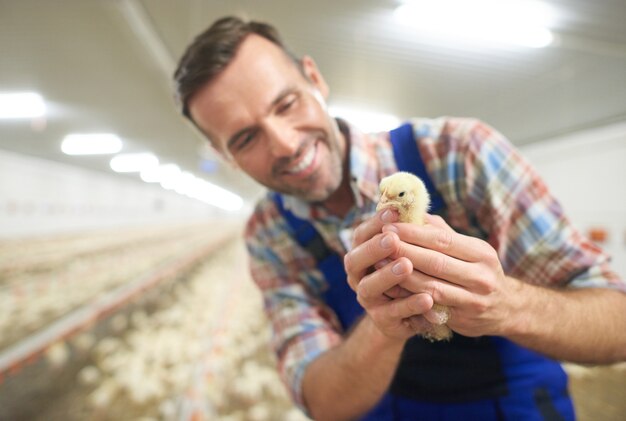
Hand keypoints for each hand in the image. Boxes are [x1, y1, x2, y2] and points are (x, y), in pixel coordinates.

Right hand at [344, 210, 434, 338]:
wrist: (408, 316)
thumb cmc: (409, 273)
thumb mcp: (409, 250)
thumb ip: (410, 232)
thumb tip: (418, 207)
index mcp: (362, 254)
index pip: (361, 235)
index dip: (374, 223)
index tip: (393, 212)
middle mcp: (359, 276)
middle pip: (355, 260)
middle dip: (373, 249)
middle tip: (392, 239)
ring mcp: (368, 300)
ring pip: (369, 287)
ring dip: (387, 276)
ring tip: (406, 265)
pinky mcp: (383, 322)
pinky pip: (394, 313)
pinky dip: (410, 305)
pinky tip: (427, 298)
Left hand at [382, 214, 523, 336]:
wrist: (506, 309)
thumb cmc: (479, 270)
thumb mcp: (471, 249)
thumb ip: (442, 232)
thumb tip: (413, 211)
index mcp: (481, 253)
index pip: (442, 240)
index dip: (413, 233)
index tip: (390, 226)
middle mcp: (480, 276)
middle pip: (435, 262)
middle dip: (403, 251)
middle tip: (379, 242)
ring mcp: (473, 300)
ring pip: (430, 286)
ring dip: (401, 275)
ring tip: (378, 264)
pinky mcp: (462, 319)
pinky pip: (430, 307)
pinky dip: (408, 297)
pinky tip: (390, 289)